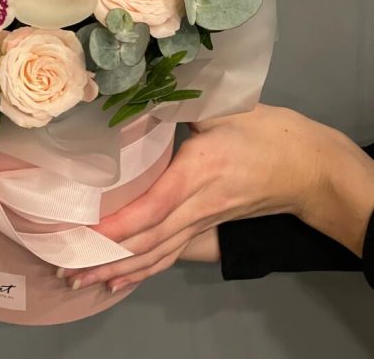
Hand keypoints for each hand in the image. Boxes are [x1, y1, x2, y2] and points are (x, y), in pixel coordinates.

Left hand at [63, 104, 373, 291]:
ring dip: (119, 269)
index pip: (154, 205)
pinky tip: (120, 280)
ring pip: (158, 253)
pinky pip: (171, 255)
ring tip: (81, 281)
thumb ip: (181, 105)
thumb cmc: (265, 133)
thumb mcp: (225, 109)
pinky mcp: (206, 228)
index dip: (121, 222)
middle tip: (68, 269)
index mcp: (199, 171)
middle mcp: (197, 205)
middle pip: (149, 240)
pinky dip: (143, 271)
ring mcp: (203, 221)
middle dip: (107, 256)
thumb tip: (140, 94)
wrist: (306, 167)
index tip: (87, 232)